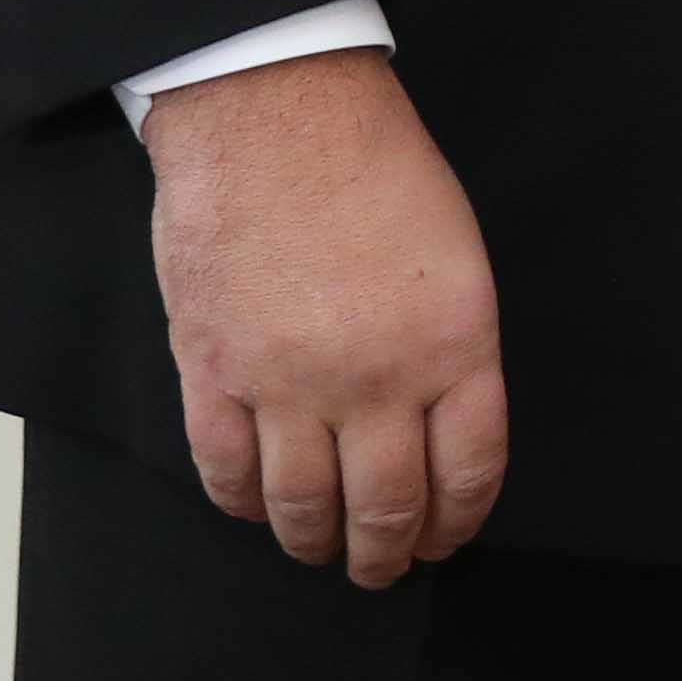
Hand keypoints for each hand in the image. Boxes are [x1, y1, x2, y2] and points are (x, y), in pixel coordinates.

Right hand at [145, 48, 507, 587]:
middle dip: (388, 553)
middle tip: (384, 567)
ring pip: (304, 507)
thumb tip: (440, 425)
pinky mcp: (214, 372)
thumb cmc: (376, 165)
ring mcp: (288, 382)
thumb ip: (453, 348)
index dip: (457, 522)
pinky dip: (243, 505)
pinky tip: (258, 509)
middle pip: (387, 507)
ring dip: (316, 544)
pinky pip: (226, 471)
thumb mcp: (458, 253)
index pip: (467, 472)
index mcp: (453, 344)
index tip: (447, 541)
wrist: (275, 113)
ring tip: (323, 551)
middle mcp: (375, 378)